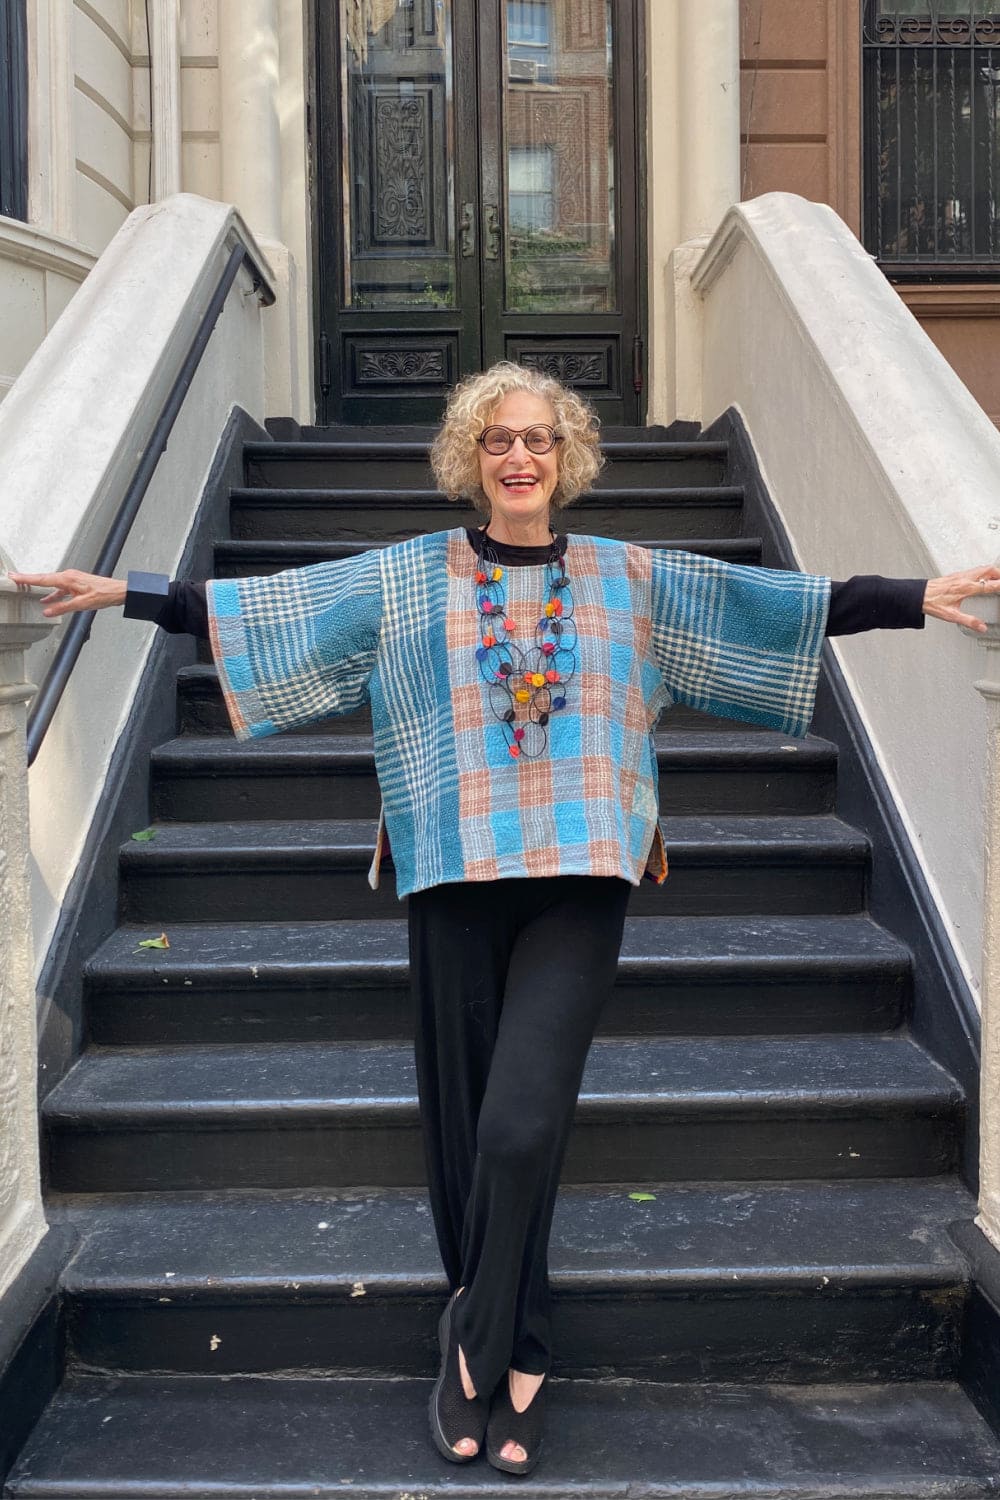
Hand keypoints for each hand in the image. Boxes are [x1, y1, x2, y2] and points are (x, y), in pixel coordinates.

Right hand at [5, 569, 126, 616]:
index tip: (14, 576)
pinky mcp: (77, 584)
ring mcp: (73, 579)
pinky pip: (60, 588)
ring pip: (51, 583)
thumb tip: (48, 611)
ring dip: (39, 586)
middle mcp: (68, 576)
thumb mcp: (82, 604)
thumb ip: (63, 608)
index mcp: (67, 579)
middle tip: (14, 578)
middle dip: (28, 579)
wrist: (118, 591)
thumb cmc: (104, 594)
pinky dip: (52, 593)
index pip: (42, 579)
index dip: (26, 578)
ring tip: (27, 587)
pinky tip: (48, 600)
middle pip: (44, 578)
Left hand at [923, 566, 999, 633]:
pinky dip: (983, 572)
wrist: (919, 595)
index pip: (990, 585)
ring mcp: (960, 575)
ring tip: (998, 578)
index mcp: (966, 588)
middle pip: (989, 570)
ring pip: (981, 568)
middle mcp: (964, 579)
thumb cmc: (932, 603)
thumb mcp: (952, 616)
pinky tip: (982, 578)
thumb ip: (969, 621)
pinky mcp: (956, 575)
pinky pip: (974, 570)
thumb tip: (981, 627)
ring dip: (992, 572)